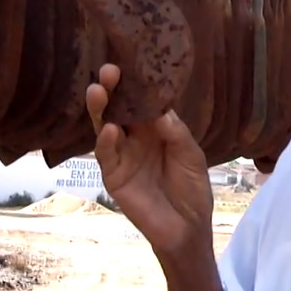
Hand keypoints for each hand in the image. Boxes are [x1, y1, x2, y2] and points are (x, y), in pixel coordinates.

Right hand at [86, 64, 213, 255]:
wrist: (188, 227)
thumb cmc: (193, 188)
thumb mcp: (191, 155)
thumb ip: (176, 132)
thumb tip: (159, 109)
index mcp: (156, 128)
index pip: (142, 101)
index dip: (136, 84)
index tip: (130, 63)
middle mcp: (136, 137)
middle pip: (120, 108)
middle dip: (112, 90)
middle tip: (108, 72)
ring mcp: (123, 155)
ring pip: (106, 126)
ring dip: (101, 109)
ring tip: (97, 91)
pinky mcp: (114, 175)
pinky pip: (106, 155)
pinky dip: (106, 141)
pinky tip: (109, 129)